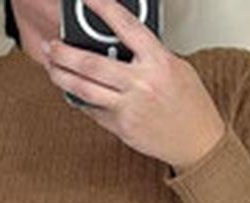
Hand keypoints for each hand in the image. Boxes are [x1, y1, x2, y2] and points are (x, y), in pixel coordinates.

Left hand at [42, 0, 226, 173]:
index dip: (103, 8)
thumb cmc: (190, 104)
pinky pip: (93, 110)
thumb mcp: (177, 67)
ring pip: (84, 89)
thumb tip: (122, 43)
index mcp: (158, 62)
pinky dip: (81, 99)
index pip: (126, 26)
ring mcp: (129, 108)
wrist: (197, 142)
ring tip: (52, 67)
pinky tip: (73, 91)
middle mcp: (141, 84)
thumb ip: (149, 55)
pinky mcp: (122, 128)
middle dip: (65, 53)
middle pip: (91, 64)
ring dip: (62, 76)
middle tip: (52, 45)